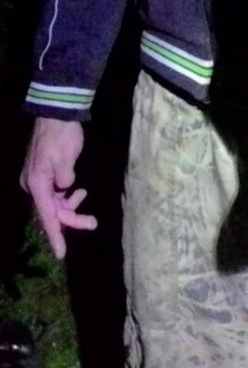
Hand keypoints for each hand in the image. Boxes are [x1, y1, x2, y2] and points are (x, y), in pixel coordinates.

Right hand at [20, 117, 96, 258]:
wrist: (56, 113)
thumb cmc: (62, 136)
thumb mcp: (67, 159)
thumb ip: (65, 180)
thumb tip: (65, 189)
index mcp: (37, 184)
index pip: (47, 216)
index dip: (55, 235)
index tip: (61, 254)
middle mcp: (33, 185)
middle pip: (52, 211)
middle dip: (71, 218)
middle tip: (94, 222)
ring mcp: (37, 179)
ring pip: (54, 202)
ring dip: (69, 205)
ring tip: (84, 196)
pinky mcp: (44, 173)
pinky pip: (54, 192)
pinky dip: (66, 195)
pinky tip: (78, 190)